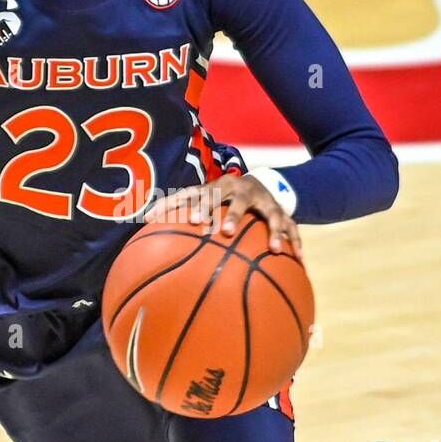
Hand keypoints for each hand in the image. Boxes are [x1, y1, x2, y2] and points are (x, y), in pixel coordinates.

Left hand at [144, 171, 302, 256]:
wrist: (260, 182)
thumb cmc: (221, 197)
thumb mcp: (202, 198)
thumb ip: (176, 207)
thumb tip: (141, 218)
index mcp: (218, 188)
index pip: (205, 194)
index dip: (199, 205)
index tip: (191, 221)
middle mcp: (242, 191)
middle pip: (238, 201)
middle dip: (235, 215)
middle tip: (226, 232)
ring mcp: (265, 201)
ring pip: (270, 214)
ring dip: (271, 230)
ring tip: (273, 248)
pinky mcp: (283, 212)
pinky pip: (292, 228)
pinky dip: (295, 242)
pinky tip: (299, 259)